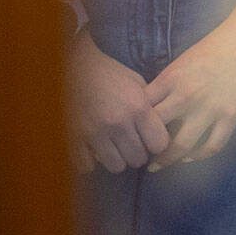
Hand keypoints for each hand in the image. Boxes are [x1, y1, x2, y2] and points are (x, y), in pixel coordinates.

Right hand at [68, 32, 169, 173]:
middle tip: (133, 145)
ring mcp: (94, 134)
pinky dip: (93, 161)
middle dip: (139, 154)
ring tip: (115, 148)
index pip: (159, 144)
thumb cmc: (110, 74)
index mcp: (138, 108)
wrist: (74, 68)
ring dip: (117, 159)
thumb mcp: (138, 84)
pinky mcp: (74, 139)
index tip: (152, 141)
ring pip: (116, 166)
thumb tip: (162, 127)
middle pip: (138, 159)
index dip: (157, 144)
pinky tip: (95, 150)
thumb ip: (149, 107)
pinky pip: (88, 166)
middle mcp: (119, 124)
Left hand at [146, 18, 235, 168]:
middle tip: (139, 153)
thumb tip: (151, 108)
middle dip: (144, 145)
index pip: (142, 109)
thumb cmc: (215, 46)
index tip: (129, 134)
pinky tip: (190, 157)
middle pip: (155, 130)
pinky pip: (212, 146)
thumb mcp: (182, 61)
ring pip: (181, 145)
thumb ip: (166, 84)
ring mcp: (210, 107)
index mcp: (171, 79)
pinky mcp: (231, 115)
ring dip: (166, 160)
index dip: (132, 124)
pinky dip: (199, 156)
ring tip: (158, 165)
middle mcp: (186, 95)